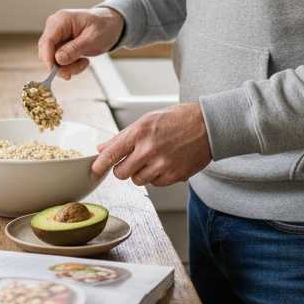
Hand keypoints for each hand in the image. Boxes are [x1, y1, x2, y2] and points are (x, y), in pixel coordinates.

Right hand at [36, 7, 123, 79]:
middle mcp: (55, 27)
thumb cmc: (104, 27)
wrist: (111, 25)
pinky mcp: (59, 45)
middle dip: (61, 65)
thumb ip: (75, 49)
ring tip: (85, 62)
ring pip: (52, 60)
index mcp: (61, 20)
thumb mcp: (93, 39)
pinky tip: (82, 60)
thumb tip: (58, 59)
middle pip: (46, 52)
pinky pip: (58, 61)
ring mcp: (56, 36)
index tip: (54, 72)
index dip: (48, 58)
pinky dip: (70, 65)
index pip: (47, 41)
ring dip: (68, 66)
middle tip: (80, 67)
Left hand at [91, 102, 211, 185]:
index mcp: (140, 132)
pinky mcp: (173, 176)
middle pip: (121, 173)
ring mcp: (162, 165)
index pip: (111, 154)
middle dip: (123, 168)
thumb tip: (102, 148)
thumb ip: (123, 137)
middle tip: (132, 160)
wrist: (208, 126)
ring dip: (140, 173)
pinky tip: (165, 163)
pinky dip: (156, 176)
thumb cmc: (178, 119)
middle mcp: (149, 150)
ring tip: (153, 159)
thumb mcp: (147, 120)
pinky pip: (155, 184)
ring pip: (137, 180)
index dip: (100, 164)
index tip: (94, 170)